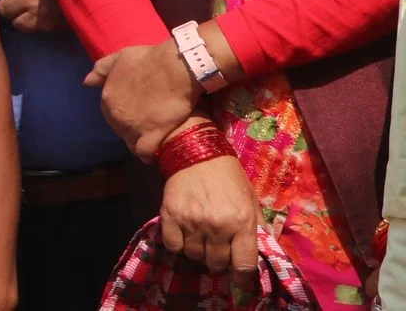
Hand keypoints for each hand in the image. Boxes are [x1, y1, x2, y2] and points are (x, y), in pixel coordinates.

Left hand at [88, 41, 198, 159]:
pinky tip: (157, 150)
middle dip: (130, 129)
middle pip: (120, 130)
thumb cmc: (148, 59)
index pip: (109, 114)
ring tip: (153, 138)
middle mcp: (117, 115)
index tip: (135, 112)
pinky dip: (149, 154)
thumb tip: (86, 83)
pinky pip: (145, 152)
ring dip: (139, 142)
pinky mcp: (153, 135)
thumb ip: (101, 70)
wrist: (174, 67)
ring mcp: (133, 127)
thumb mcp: (119, 58)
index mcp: (107, 98)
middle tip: (146, 125)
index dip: (122, 114)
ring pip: (132, 143)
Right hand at [160, 140, 258, 275]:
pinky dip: (179, 245)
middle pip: (217, 264)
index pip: (244, 266)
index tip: (239, 281)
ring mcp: (192, 222)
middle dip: (219, 260)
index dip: (242, 279)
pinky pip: (173, 246)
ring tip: (200, 239)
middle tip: (218, 249)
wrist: (196, 153)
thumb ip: (258, 228)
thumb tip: (263, 253)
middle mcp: (217, 226)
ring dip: (198, 252)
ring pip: (194, 256)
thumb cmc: (229, 177)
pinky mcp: (170, 216)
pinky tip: (184, 234)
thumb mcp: (251, 200)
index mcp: (242, 223)